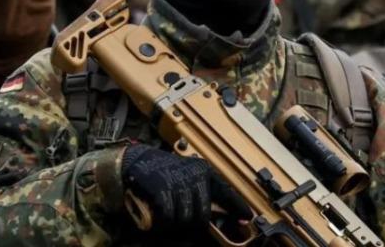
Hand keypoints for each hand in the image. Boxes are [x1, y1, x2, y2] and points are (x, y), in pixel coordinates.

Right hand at [121, 145, 250, 231]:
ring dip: (174, 223)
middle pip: (203, 214)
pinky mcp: (163, 187)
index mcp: (203, 171)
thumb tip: (215, 216)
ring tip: (166, 215)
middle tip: (180, 222)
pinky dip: (163, 221)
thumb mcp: (186, 177)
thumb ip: (201, 194)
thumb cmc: (163, 172)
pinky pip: (169, 215)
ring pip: (185, 217)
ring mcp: (179, 180)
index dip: (237, 206)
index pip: (226, 191)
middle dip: (191, 223)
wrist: (137, 161)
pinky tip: (158, 215)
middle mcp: (195, 175)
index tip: (247, 218)